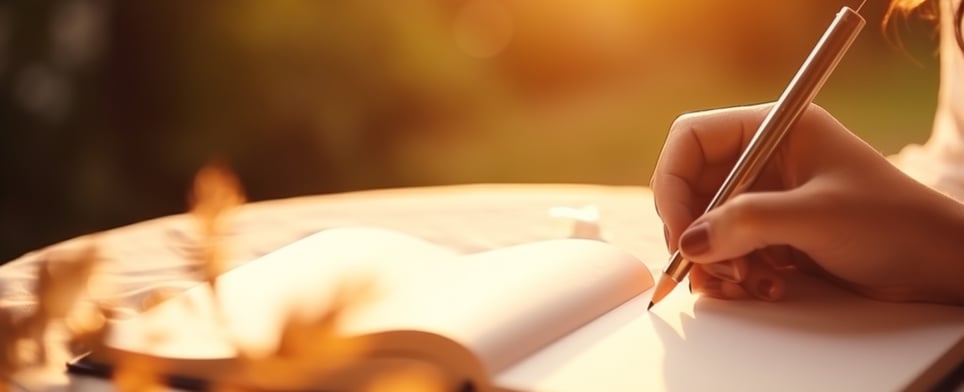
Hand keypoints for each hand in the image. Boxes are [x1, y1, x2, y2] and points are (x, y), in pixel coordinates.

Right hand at [651, 103, 963, 304]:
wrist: (935, 266)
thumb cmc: (893, 223)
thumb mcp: (817, 217)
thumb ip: (748, 224)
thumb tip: (691, 242)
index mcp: (775, 129)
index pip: (693, 139)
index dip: (673, 180)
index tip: (679, 226)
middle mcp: (764, 158)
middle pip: (691, 186)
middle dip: (692, 229)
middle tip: (704, 264)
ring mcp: (766, 196)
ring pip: (704, 223)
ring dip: (714, 258)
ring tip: (745, 279)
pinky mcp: (769, 232)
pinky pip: (725, 250)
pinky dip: (732, 273)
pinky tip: (763, 284)